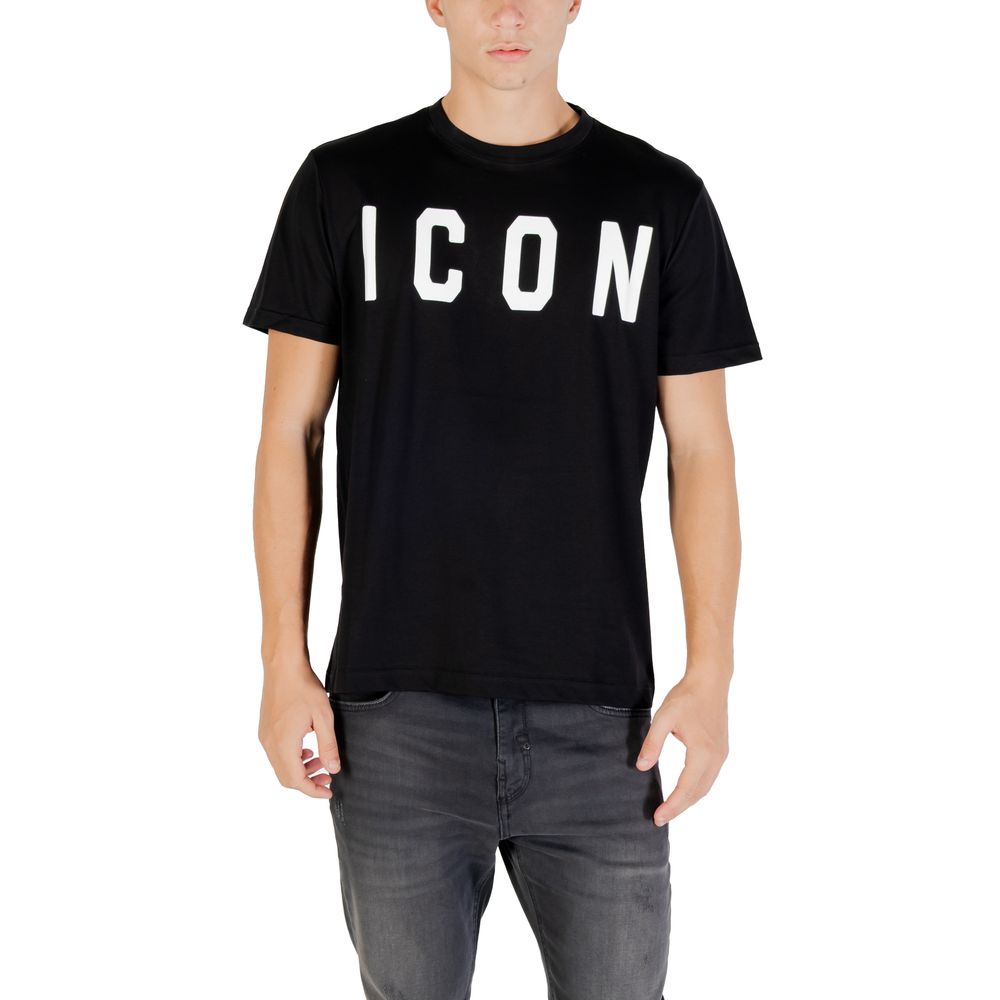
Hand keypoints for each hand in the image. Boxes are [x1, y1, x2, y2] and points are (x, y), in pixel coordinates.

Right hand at [259, 667, 340, 798]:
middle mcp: (270, 744)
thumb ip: (328, 745)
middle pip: (286, 778)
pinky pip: (276, 754)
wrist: (283, 666)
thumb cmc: (304, 687)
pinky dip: (292, 759)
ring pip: (280, 766)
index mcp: (283, 744)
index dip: (313, 791)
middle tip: (328, 777)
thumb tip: (333, 769)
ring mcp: (265, 736)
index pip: (296, 780)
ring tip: (320, 761)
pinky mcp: (265, 729)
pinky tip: (307, 748)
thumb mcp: (324, 717)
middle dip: (307, 782)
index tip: (329, 791)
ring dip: (300, 770)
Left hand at [636, 673, 729, 824]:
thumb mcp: (663, 718)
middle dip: (679, 808)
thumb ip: (653, 743)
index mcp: (702, 753)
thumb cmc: (686, 697)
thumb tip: (642, 767)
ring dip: (688, 800)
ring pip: (705, 787)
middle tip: (660, 818)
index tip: (657, 818)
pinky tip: (684, 790)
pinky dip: (696, 789)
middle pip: (697, 793)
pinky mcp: (721, 750)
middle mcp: (716, 758)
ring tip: (670, 808)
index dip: (672, 806)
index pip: (685, 788)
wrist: (710, 682)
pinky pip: (709, 777)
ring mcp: (721, 755)